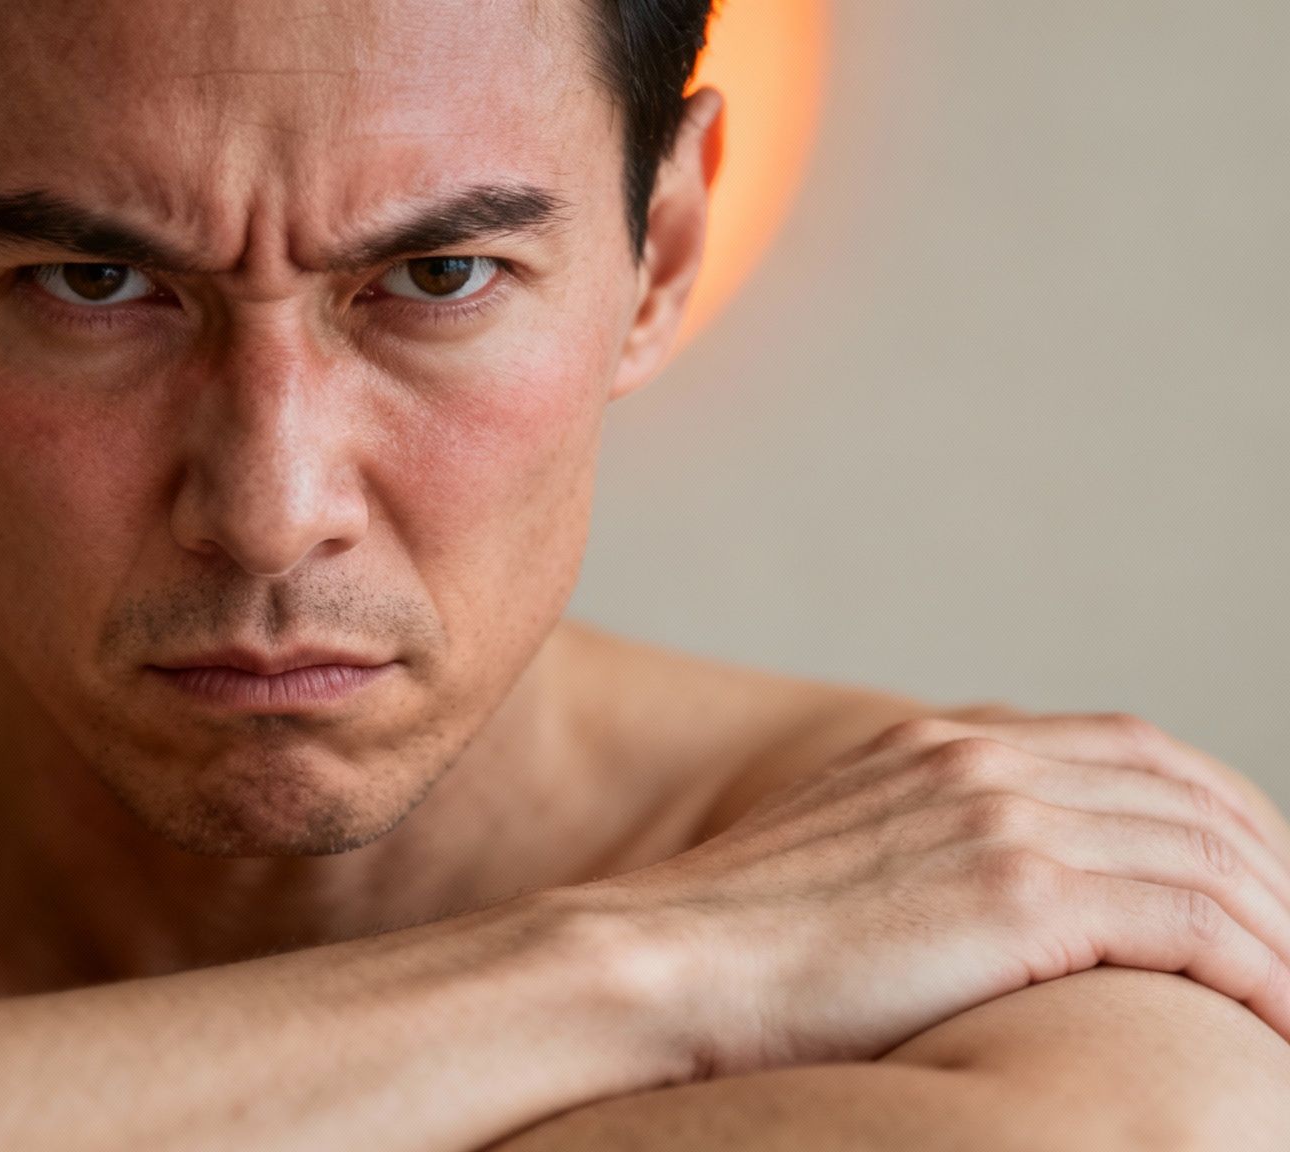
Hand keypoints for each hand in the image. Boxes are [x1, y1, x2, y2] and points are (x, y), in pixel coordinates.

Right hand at [593, 712, 1289, 1078]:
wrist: (653, 966)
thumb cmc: (724, 952)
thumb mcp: (835, 866)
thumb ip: (918, 855)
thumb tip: (981, 920)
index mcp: (941, 746)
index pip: (1135, 754)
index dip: (1222, 815)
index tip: (1259, 883)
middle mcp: (981, 761)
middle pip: (1191, 795)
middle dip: (1273, 869)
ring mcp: (1002, 819)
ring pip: (1212, 859)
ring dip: (1283, 932)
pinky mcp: (1019, 895)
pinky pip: (1196, 924)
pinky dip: (1263, 972)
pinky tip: (1281, 1021)